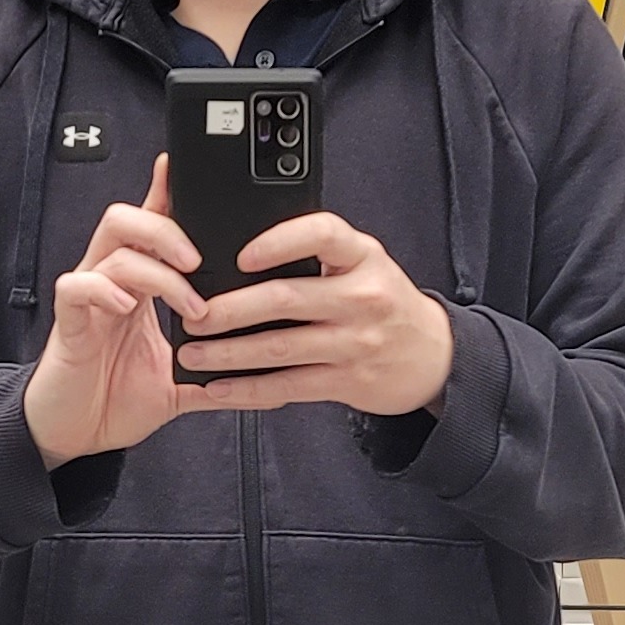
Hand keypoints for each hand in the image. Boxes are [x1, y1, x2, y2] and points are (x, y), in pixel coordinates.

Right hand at [22, 154, 208, 466]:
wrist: (74, 435)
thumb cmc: (116, 400)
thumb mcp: (180, 383)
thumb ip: (217, 372)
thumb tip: (271, 382)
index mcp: (138, 287)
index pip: (152, 228)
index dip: (167, 194)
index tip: (192, 176)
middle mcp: (112, 283)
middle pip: (128, 220)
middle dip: (168, 230)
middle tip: (200, 262)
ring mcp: (89, 300)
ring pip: (112, 249)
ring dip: (157, 270)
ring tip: (188, 303)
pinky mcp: (68, 323)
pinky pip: (76, 287)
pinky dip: (102, 289)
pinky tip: (126, 306)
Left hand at [174, 210, 455, 416]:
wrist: (432, 355)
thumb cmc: (383, 300)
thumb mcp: (363, 262)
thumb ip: (317, 252)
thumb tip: (242, 248)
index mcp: (362, 256)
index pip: (322, 235)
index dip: (279, 242)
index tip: (241, 255)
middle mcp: (362, 297)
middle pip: (286, 298)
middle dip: (231, 309)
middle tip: (193, 313)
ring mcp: (356, 342)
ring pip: (280, 348)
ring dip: (228, 353)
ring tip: (192, 353)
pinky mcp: (347, 381)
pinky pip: (289, 386)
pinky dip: (248, 389)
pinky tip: (218, 388)